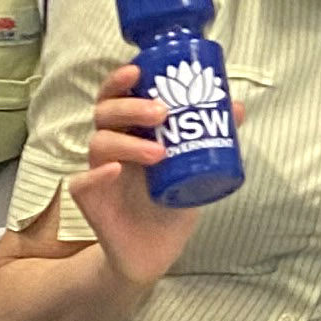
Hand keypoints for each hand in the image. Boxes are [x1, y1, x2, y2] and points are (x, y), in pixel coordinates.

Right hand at [64, 63, 203, 291]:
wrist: (157, 250)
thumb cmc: (173, 199)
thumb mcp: (196, 166)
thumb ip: (213, 136)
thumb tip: (237, 107)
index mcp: (132, 130)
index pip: (118, 96)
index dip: (121, 79)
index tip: (138, 70)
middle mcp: (113, 145)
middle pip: (106, 112)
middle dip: (131, 107)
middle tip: (161, 112)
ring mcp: (98, 171)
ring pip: (99, 143)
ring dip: (128, 143)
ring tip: (160, 153)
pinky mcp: (90, 200)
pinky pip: (82, 182)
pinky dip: (96, 173)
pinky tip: (115, 170)